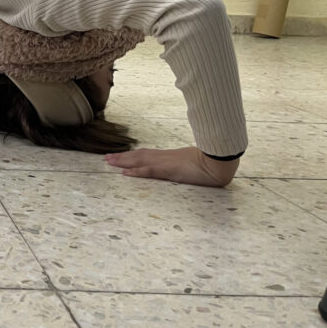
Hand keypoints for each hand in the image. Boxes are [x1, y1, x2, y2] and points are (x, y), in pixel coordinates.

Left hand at [104, 146, 238, 186]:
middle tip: (106, 158)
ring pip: (139, 161)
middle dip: (122, 157)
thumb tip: (181, 167)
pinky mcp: (169, 170)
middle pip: (139, 155)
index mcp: (170, 156)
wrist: (220, 161)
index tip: (120, 156)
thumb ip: (184, 165)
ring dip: (123, 162)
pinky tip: (124, 172)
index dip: (132, 155)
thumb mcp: (193, 164)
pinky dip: (136, 171)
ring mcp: (166, 163)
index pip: (147, 155)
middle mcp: (165, 157)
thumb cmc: (211, 162)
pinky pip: (149, 171)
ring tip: (109, 162)